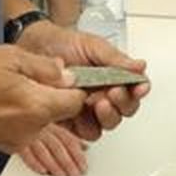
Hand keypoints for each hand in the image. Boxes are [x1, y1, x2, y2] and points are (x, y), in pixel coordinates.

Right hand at [0, 44, 83, 152]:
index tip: (66, 77)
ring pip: (39, 122)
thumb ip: (44, 67)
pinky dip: (17, 116)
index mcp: (38, 107)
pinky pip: (21, 129)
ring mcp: (15, 141)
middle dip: (51, 95)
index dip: (74, 87)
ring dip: (32, 105)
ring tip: (7, 86)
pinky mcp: (1, 146)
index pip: (76, 103)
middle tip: (29, 75)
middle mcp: (30, 131)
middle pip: (58, 114)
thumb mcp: (10, 57)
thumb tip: (65, 74)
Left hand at [16, 21, 148, 141]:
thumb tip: (140, 66)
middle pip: (126, 110)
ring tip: (96, 102)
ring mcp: (89, 109)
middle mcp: (105, 94)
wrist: (35, 46)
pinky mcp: (73, 119)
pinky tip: (79, 112)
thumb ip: (116, 59)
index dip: (140, 90)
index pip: (136, 89)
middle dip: (122, 103)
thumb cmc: (64, 44)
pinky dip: (86, 125)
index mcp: (115, 77)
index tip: (138, 88)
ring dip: (107, 116)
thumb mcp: (93, 46)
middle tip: (113, 93)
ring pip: (109, 123)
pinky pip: (86, 131)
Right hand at [18, 123, 89, 175]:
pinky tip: (42, 171)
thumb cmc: (27, 122)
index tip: (83, 166)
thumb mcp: (47, 124)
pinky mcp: (14, 141)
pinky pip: (25, 152)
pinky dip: (35, 162)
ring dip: (54, 165)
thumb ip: (66, 136)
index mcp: (50, 123)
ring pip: (44, 151)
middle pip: (58, 147)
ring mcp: (27, 134)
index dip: (77, 154)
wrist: (5, 114)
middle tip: (75, 175)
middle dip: (68, 162)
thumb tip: (84, 146)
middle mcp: (40, 128)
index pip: (67, 139)